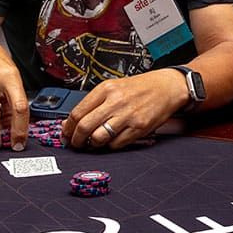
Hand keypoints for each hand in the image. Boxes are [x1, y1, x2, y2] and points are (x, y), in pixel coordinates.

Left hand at [62, 69, 185, 149]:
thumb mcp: (114, 87)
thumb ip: (93, 103)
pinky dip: (110, 146)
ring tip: (93, 144)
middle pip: (84, 127)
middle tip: (76, 144)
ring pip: (98, 138)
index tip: (66, 134)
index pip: (77, 112)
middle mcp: (115, 101)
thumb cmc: (140, 87)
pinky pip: (116, 144)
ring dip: (92, 145)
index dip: (67, 128)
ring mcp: (128, 115)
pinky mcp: (139, 128)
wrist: (167, 87)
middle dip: (76, 140)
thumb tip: (71, 122)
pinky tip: (111, 141)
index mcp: (106, 88)